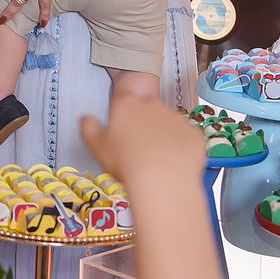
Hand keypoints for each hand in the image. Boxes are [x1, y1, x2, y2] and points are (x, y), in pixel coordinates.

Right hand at [80, 91, 204, 187]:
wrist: (163, 180)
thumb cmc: (127, 163)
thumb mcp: (97, 147)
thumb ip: (89, 128)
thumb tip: (85, 119)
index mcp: (127, 105)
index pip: (123, 98)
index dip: (121, 111)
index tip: (121, 126)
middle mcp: (152, 105)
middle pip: (147, 109)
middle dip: (143, 123)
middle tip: (137, 146)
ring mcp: (175, 118)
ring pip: (167, 123)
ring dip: (163, 135)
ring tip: (156, 158)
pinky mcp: (193, 133)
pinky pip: (186, 137)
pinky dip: (181, 146)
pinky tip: (173, 162)